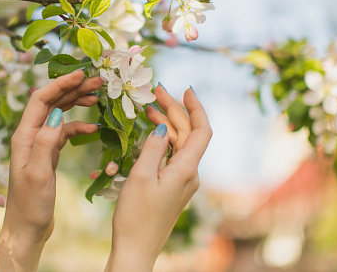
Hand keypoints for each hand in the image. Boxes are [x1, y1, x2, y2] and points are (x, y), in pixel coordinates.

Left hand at [0, 70, 103, 271]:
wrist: (27, 228)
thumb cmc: (30, 205)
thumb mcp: (38, 174)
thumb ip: (45, 143)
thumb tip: (56, 113)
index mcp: (24, 136)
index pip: (40, 99)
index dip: (60, 83)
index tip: (81, 73)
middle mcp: (30, 135)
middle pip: (51, 102)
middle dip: (73, 88)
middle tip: (98, 81)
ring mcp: (40, 143)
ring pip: (59, 113)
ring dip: (76, 102)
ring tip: (98, 95)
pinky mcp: (49, 152)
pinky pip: (65, 131)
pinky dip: (79, 126)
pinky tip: (93, 128)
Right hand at [105, 85, 211, 271]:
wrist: (136, 247)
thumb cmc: (135, 215)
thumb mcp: (140, 176)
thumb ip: (153, 147)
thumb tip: (163, 127)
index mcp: (186, 169)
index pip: (201, 131)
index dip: (195, 108)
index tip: (184, 89)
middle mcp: (190, 174)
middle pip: (188, 134)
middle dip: (174, 111)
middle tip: (154, 92)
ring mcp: (183, 181)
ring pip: (179, 145)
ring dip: (167, 125)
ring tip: (149, 109)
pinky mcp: (173, 187)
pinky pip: (172, 157)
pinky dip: (163, 142)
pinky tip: (150, 134)